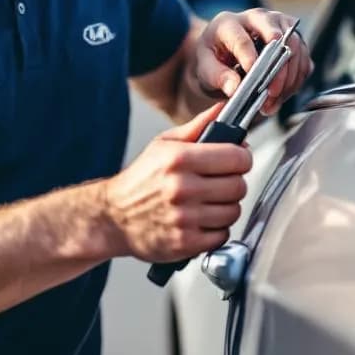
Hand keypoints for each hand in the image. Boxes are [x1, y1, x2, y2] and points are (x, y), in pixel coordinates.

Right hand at [104, 103, 251, 262]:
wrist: (113, 216)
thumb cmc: (140, 179)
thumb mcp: (163, 145)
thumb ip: (197, 127)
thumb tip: (222, 110)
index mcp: (179, 159)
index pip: (236, 158)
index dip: (242, 158)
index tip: (237, 161)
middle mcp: (182, 188)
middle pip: (239, 186)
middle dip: (233, 183)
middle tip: (220, 182)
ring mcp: (185, 217)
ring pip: (233, 211)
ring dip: (226, 207)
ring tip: (208, 202)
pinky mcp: (186, 243)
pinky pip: (222, 235)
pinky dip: (216, 229)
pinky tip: (201, 220)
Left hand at [192, 8, 312, 115]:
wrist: (222, 55)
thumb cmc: (213, 58)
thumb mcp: (205, 67)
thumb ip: (218, 76)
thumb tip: (234, 88)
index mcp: (230, 23)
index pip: (243, 40)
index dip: (249, 59)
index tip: (253, 79)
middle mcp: (257, 19)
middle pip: (278, 35)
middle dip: (277, 68)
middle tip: (270, 93)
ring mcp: (279, 27)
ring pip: (296, 48)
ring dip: (289, 79)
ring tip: (272, 102)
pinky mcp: (293, 40)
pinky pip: (303, 60)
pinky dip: (296, 81)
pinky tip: (280, 96)